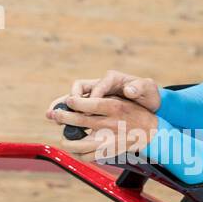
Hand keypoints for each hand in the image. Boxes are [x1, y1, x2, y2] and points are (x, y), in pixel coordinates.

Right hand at [46, 70, 160, 114]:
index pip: (98, 86)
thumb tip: (129, 89)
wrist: (151, 102)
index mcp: (112, 78)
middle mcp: (101, 84)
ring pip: (74, 97)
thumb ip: (140, 88)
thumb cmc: (149, 94)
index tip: (89, 111)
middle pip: (79, 88)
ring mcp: (96, 94)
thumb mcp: (148, 89)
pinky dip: (68, 113)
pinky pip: (77, 107)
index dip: (92, 98)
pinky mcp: (94, 104)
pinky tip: (60, 123)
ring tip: (52, 115)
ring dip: (63, 106)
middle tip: (61, 111)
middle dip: (70, 100)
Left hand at [46, 93, 158, 161]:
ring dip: (67, 140)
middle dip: (62, 117)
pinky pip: (87, 157)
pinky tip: (76, 148)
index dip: (73, 102)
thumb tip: (75, 100)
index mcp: (114, 107)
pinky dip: (78, 154)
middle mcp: (111, 123)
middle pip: (79, 121)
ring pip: (79, 144)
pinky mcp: (109, 153)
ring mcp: (109, 140)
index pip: (89, 103)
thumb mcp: (120, 100)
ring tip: (64, 137)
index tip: (67, 101)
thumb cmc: (132, 113)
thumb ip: (100, 99)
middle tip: (55, 115)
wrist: (152, 132)